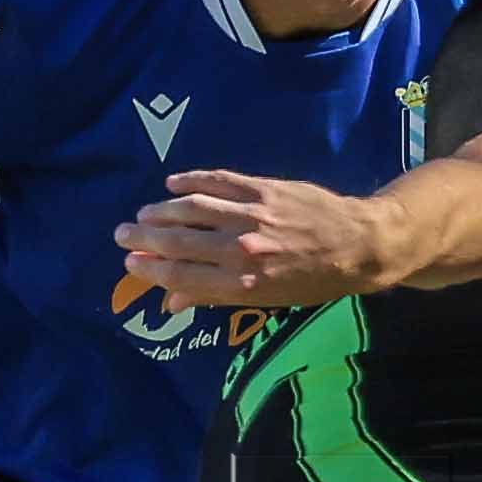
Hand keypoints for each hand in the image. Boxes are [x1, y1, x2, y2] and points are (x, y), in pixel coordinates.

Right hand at [115, 169, 387, 307]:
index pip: (182, 276)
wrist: (359, 244)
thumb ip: (218, 295)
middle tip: (122, 234)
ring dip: (162, 210)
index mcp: (243, 283)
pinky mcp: (263, 189)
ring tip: (143, 213)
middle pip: (179, 242)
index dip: (150, 269)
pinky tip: (174, 183)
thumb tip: (172, 300)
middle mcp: (243, 249)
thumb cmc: (315, 280)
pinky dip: (192, 181)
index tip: (129, 263)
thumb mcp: (269, 300)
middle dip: (144, 238)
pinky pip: (218, 181)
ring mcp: (252, 215)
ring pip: (193, 209)